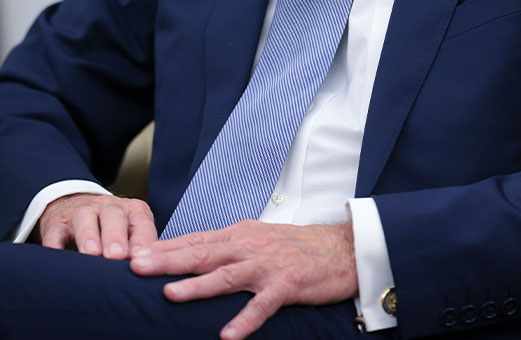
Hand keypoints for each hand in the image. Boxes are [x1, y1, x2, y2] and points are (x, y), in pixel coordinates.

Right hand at [38, 193, 157, 258]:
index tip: (141, 257)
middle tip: (117, 256)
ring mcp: (81, 213)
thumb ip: (140, 250)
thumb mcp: (131, 232)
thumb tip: (149, 274)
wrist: (75, 207)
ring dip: (89, 236)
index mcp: (132, 211)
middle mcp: (108, 207)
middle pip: (114, 216)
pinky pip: (55, 232)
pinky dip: (55, 245)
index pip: (141, 222)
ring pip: (85, 218)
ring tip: (92, 254)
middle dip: (116, 236)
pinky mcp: (56, 223)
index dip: (142, 239)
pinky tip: (58, 257)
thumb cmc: (112, 230)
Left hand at [130, 220, 358, 338]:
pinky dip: (244, 320)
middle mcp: (249, 246)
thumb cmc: (297, 246)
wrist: (341, 248)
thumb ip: (228, 246)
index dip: (165, 247)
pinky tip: (227, 336)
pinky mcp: (287, 284)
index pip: (196, 239)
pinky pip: (263, 305)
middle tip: (136, 267)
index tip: (134, 253)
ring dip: (197, 286)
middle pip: (202, 253)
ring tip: (170, 295)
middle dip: (167, 261)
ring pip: (227, 276)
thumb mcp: (258, 238)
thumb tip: (192, 254)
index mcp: (240, 234)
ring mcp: (267, 265)